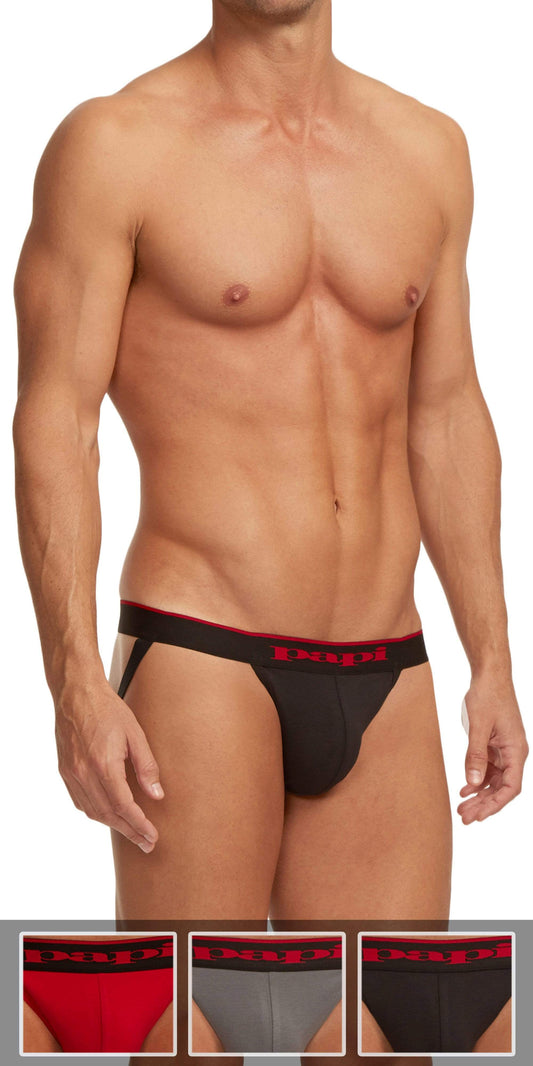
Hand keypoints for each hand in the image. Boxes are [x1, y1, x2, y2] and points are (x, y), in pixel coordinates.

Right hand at [55, 681, 163, 850]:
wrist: (76, 695)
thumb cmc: (109, 710)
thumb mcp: (136, 734)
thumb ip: (147, 767)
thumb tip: (157, 795)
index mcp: (104, 765)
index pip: (124, 807)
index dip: (139, 825)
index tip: (152, 837)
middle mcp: (85, 774)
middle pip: (109, 815)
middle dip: (130, 831)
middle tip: (147, 843)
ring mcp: (72, 774)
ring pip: (93, 812)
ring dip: (114, 825)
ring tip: (132, 832)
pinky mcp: (65, 772)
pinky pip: (81, 802)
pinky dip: (96, 813)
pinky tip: (110, 815)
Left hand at [458, 677, 527, 822]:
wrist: (489, 676)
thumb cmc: (488, 696)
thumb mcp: (479, 726)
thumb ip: (475, 755)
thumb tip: (472, 782)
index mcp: (516, 750)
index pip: (511, 787)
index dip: (496, 804)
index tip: (480, 815)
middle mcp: (513, 753)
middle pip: (501, 788)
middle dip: (484, 804)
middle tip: (465, 817)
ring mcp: (504, 750)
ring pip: (494, 781)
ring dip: (479, 795)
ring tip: (462, 807)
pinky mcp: (494, 745)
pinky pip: (487, 769)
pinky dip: (476, 780)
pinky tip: (464, 790)